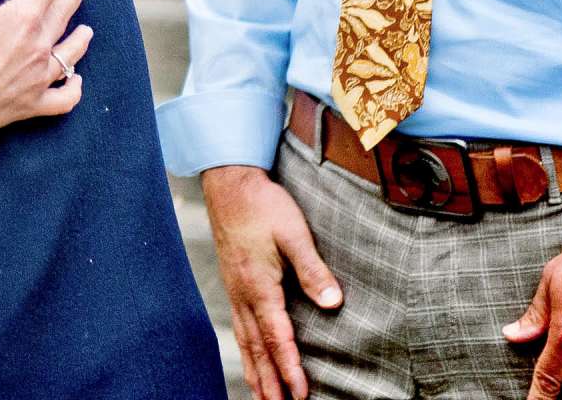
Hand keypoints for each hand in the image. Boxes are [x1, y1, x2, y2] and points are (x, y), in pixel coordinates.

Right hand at [0, 0, 89, 149]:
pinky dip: (72, 88)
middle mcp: (39, 46)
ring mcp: (37, 78)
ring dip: (79, 37)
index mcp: (24, 16)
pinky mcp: (29, 105)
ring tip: (86, 28)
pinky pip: (62, 98)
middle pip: (64, 13)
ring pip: (69, 53)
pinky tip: (75, 80)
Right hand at [201, 164, 342, 399]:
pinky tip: (250, 355)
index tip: (301, 395)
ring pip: (245, 339)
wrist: (228, 182)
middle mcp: (243, 293)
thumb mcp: (294, 233)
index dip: (290, 368)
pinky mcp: (232, 281)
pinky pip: (238, 325)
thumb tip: (333, 302)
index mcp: (259, 285)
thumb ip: (312, 269)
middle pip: (257, 347)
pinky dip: (245, 348)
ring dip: (254, 370)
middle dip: (269, 381)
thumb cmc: (262, 204)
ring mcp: (234, 288)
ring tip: (261, 396)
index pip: (277, 337)